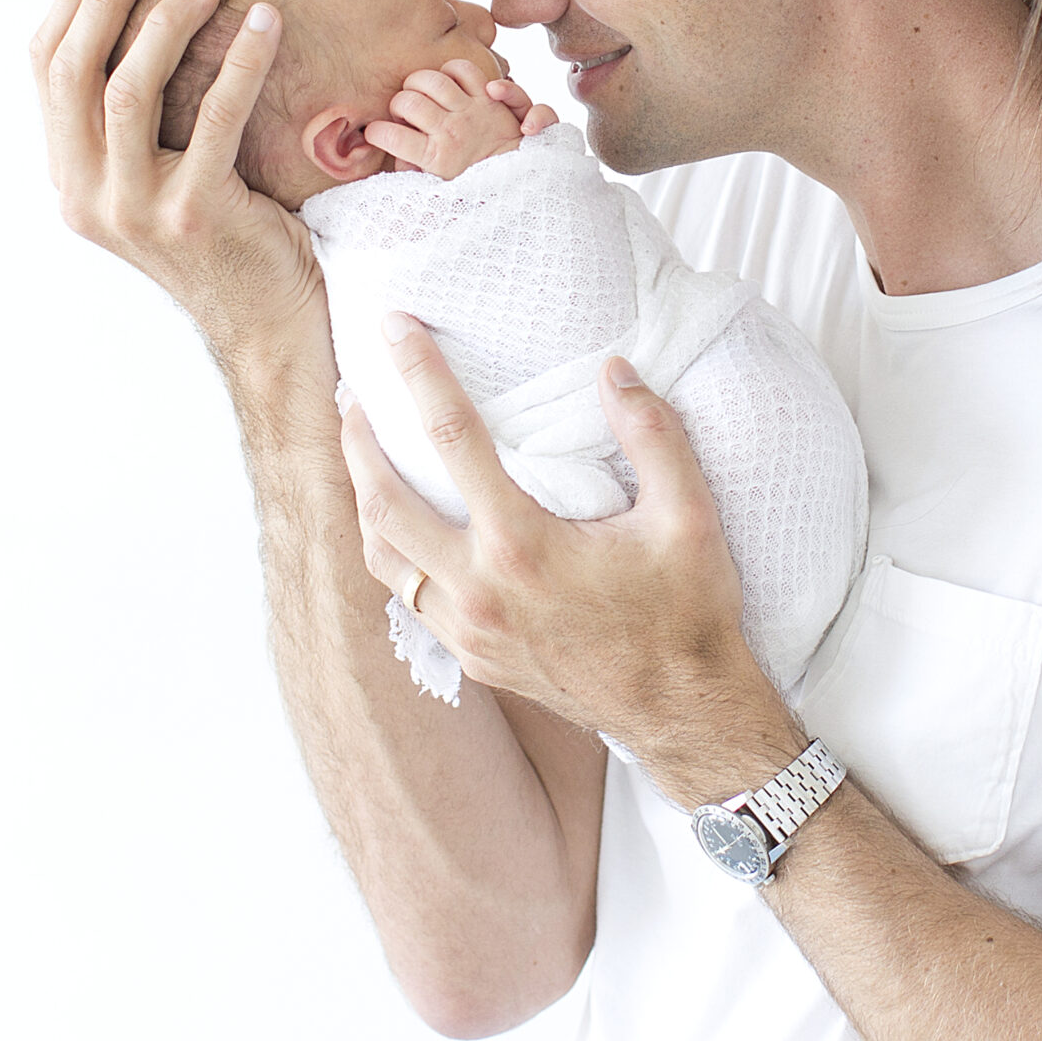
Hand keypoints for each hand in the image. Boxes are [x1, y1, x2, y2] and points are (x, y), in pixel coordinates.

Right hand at [30, 0, 327, 367]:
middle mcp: (86, 196)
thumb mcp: (155, 176)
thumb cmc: (225, 232)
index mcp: (68, 179)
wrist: (267, 320)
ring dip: (167, 22)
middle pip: (76, 72)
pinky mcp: (195, 214)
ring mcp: (135, 210)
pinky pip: (215, 117)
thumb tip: (127, 14)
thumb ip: (129, 121)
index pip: (45, 71)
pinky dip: (240, 61)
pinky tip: (267, 23)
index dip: (70, 2)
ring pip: (130, 90)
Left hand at [339, 317, 767, 765]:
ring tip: (360, 454)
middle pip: (386, 502)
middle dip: (359, 442)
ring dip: (363, 499)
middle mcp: (480, 590)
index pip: (453, 438)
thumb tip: (614, 371)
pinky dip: (392, 552)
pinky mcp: (474, 657)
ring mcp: (469, 630)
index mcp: (522, 546)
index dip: (421, 375)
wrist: (683, 712)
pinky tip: (401, 527)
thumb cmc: (688, 614)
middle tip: (351, 394)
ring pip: (384, 557)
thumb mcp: (690, 517)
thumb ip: (653, 435)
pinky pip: (410, 596)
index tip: (397, 328)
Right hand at [360, 63, 551, 178]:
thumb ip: (414, 174)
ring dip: (418, 83)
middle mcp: (451, 131)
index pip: (388, 136)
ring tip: (421, 94)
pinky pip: (464, 69)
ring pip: (432, 80)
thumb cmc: (476, 182)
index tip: (377, 133)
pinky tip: (448, 81)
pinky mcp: (487, 96)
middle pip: (407, 101)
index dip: (375, 132)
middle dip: (396, 104)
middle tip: (403, 114)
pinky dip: (452, 70)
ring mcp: (471, 111)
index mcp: (436, 158)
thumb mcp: (440, 189)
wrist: (523, 176)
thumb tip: (397, 160)